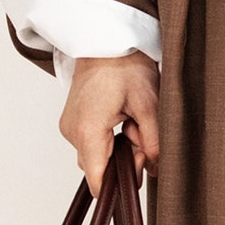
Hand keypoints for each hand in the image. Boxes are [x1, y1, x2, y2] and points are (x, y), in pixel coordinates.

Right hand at [59, 52, 160, 199]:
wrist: (106, 39)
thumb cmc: (125, 66)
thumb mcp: (149, 106)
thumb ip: (153, 143)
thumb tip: (155, 169)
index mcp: (88, 130)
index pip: (97, 179)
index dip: (119, 185)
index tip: (138, 172)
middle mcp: (72, 132)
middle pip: (99, 168)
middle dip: (125, 159)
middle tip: (141, 133)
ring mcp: (69, 126)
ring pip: (97, 154)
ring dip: (119, 146)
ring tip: (132, 120)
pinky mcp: (72, 120)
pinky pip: (92, 141)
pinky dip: (110, 136)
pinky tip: (121, 117)